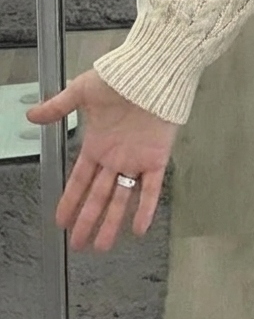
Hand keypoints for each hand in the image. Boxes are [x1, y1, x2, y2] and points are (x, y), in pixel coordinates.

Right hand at [26, 70, 178, 251]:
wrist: (152, 73)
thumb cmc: (119, 78)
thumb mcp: (82, 92)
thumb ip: (59, 107)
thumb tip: (31, 115)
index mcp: (97, 144)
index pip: (80, 180)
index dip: (70, 201)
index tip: (60, 221)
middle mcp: (116, 157)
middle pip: (99, 196)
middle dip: (88, 220)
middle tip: (79, 244)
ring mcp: (136, 159)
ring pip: (122, 198)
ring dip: (112, 221)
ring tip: (102, 246)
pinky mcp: (157, 157)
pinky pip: (151, 188)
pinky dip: (145, 208)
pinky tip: (138, 229)